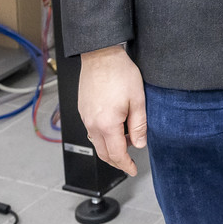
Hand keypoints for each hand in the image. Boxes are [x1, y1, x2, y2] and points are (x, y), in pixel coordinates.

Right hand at [78, 44, 146, 174]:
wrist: (100, 54)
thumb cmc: (119, 72)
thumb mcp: (138, 99)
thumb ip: (139, 125)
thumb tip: (140, 143)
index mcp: (107, 124)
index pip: (116, 154)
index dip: (126, 165)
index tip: (132, 169)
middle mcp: (92, 124)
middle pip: (103, 153)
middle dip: (117, 161)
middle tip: (129, 161)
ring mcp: (85, 117)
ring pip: (96, 143)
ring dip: (109, 149)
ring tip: (125, 142)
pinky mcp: (82, 110)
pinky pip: (91, 131)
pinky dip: (102, 137)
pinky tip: (112, 129)